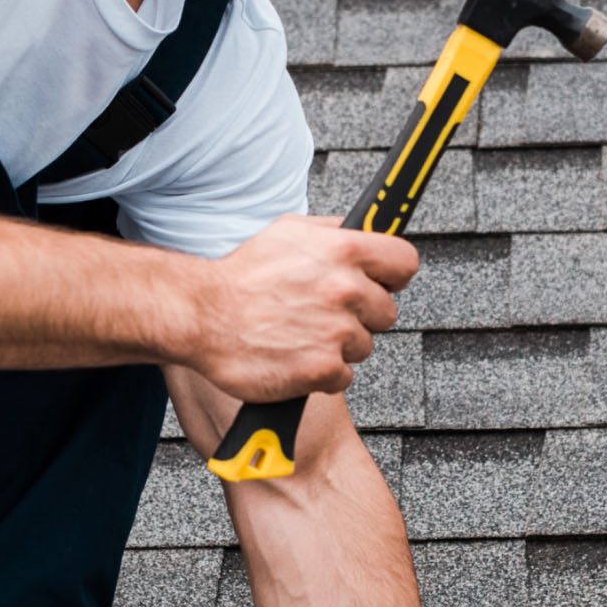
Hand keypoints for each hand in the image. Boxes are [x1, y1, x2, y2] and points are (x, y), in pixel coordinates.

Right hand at [191, 214, 418, 403]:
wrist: (201, 316)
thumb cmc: (241, 277)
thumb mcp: (289, 232)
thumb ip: (334, 231)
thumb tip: (364, 230)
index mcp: (344, 250)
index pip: (405, 262)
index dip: (392, 275)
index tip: (381, 281)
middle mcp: (345, 289)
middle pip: (386, 311)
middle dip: (359, 314)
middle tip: (322, 312)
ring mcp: (337, 331)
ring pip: (364, 345)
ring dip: (338, 344)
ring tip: (300, 332)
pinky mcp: (324, 369)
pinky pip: (343, 375)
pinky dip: (321, 372)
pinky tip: (294, 355)